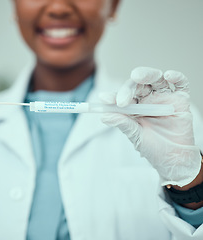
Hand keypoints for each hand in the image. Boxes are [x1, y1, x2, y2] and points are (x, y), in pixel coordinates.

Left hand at [99, 67, 201, 186]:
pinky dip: (176, 77)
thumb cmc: (152, 147)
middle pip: (137, 84)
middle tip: (122, 100)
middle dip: (128, 88)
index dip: (113, 96)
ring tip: (138, 76)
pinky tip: (168, 76)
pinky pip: (180, 84)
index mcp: (134, 107)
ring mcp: (164, 97)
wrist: (174, 159)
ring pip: (155, 79)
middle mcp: (148, 99)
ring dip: (147, 74)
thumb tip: (103, 116)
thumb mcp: (135, 136)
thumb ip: (123, 124)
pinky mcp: (180, 99)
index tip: (104, 99)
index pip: (122, 97)